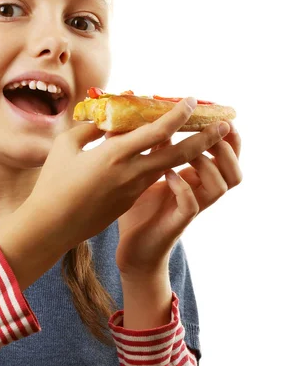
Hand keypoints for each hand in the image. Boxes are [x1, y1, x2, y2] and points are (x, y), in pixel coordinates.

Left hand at [112, 119, 242, 276]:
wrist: (130, 248)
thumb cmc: (138, 209)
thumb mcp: (146, 172)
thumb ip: (153, 150)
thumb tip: (147, 119)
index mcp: (195, 180)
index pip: (226, 158)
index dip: (230, 139)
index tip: (220, 118)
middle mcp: (200, 193)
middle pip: (233, 171)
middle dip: (227, 149)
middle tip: (212, 132)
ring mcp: (191, 208)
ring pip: (221, 186)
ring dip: (207, 165)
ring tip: (189, 153)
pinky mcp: (177, 223)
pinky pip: (192, 204)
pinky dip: (183, 187)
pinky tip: (168, 175)